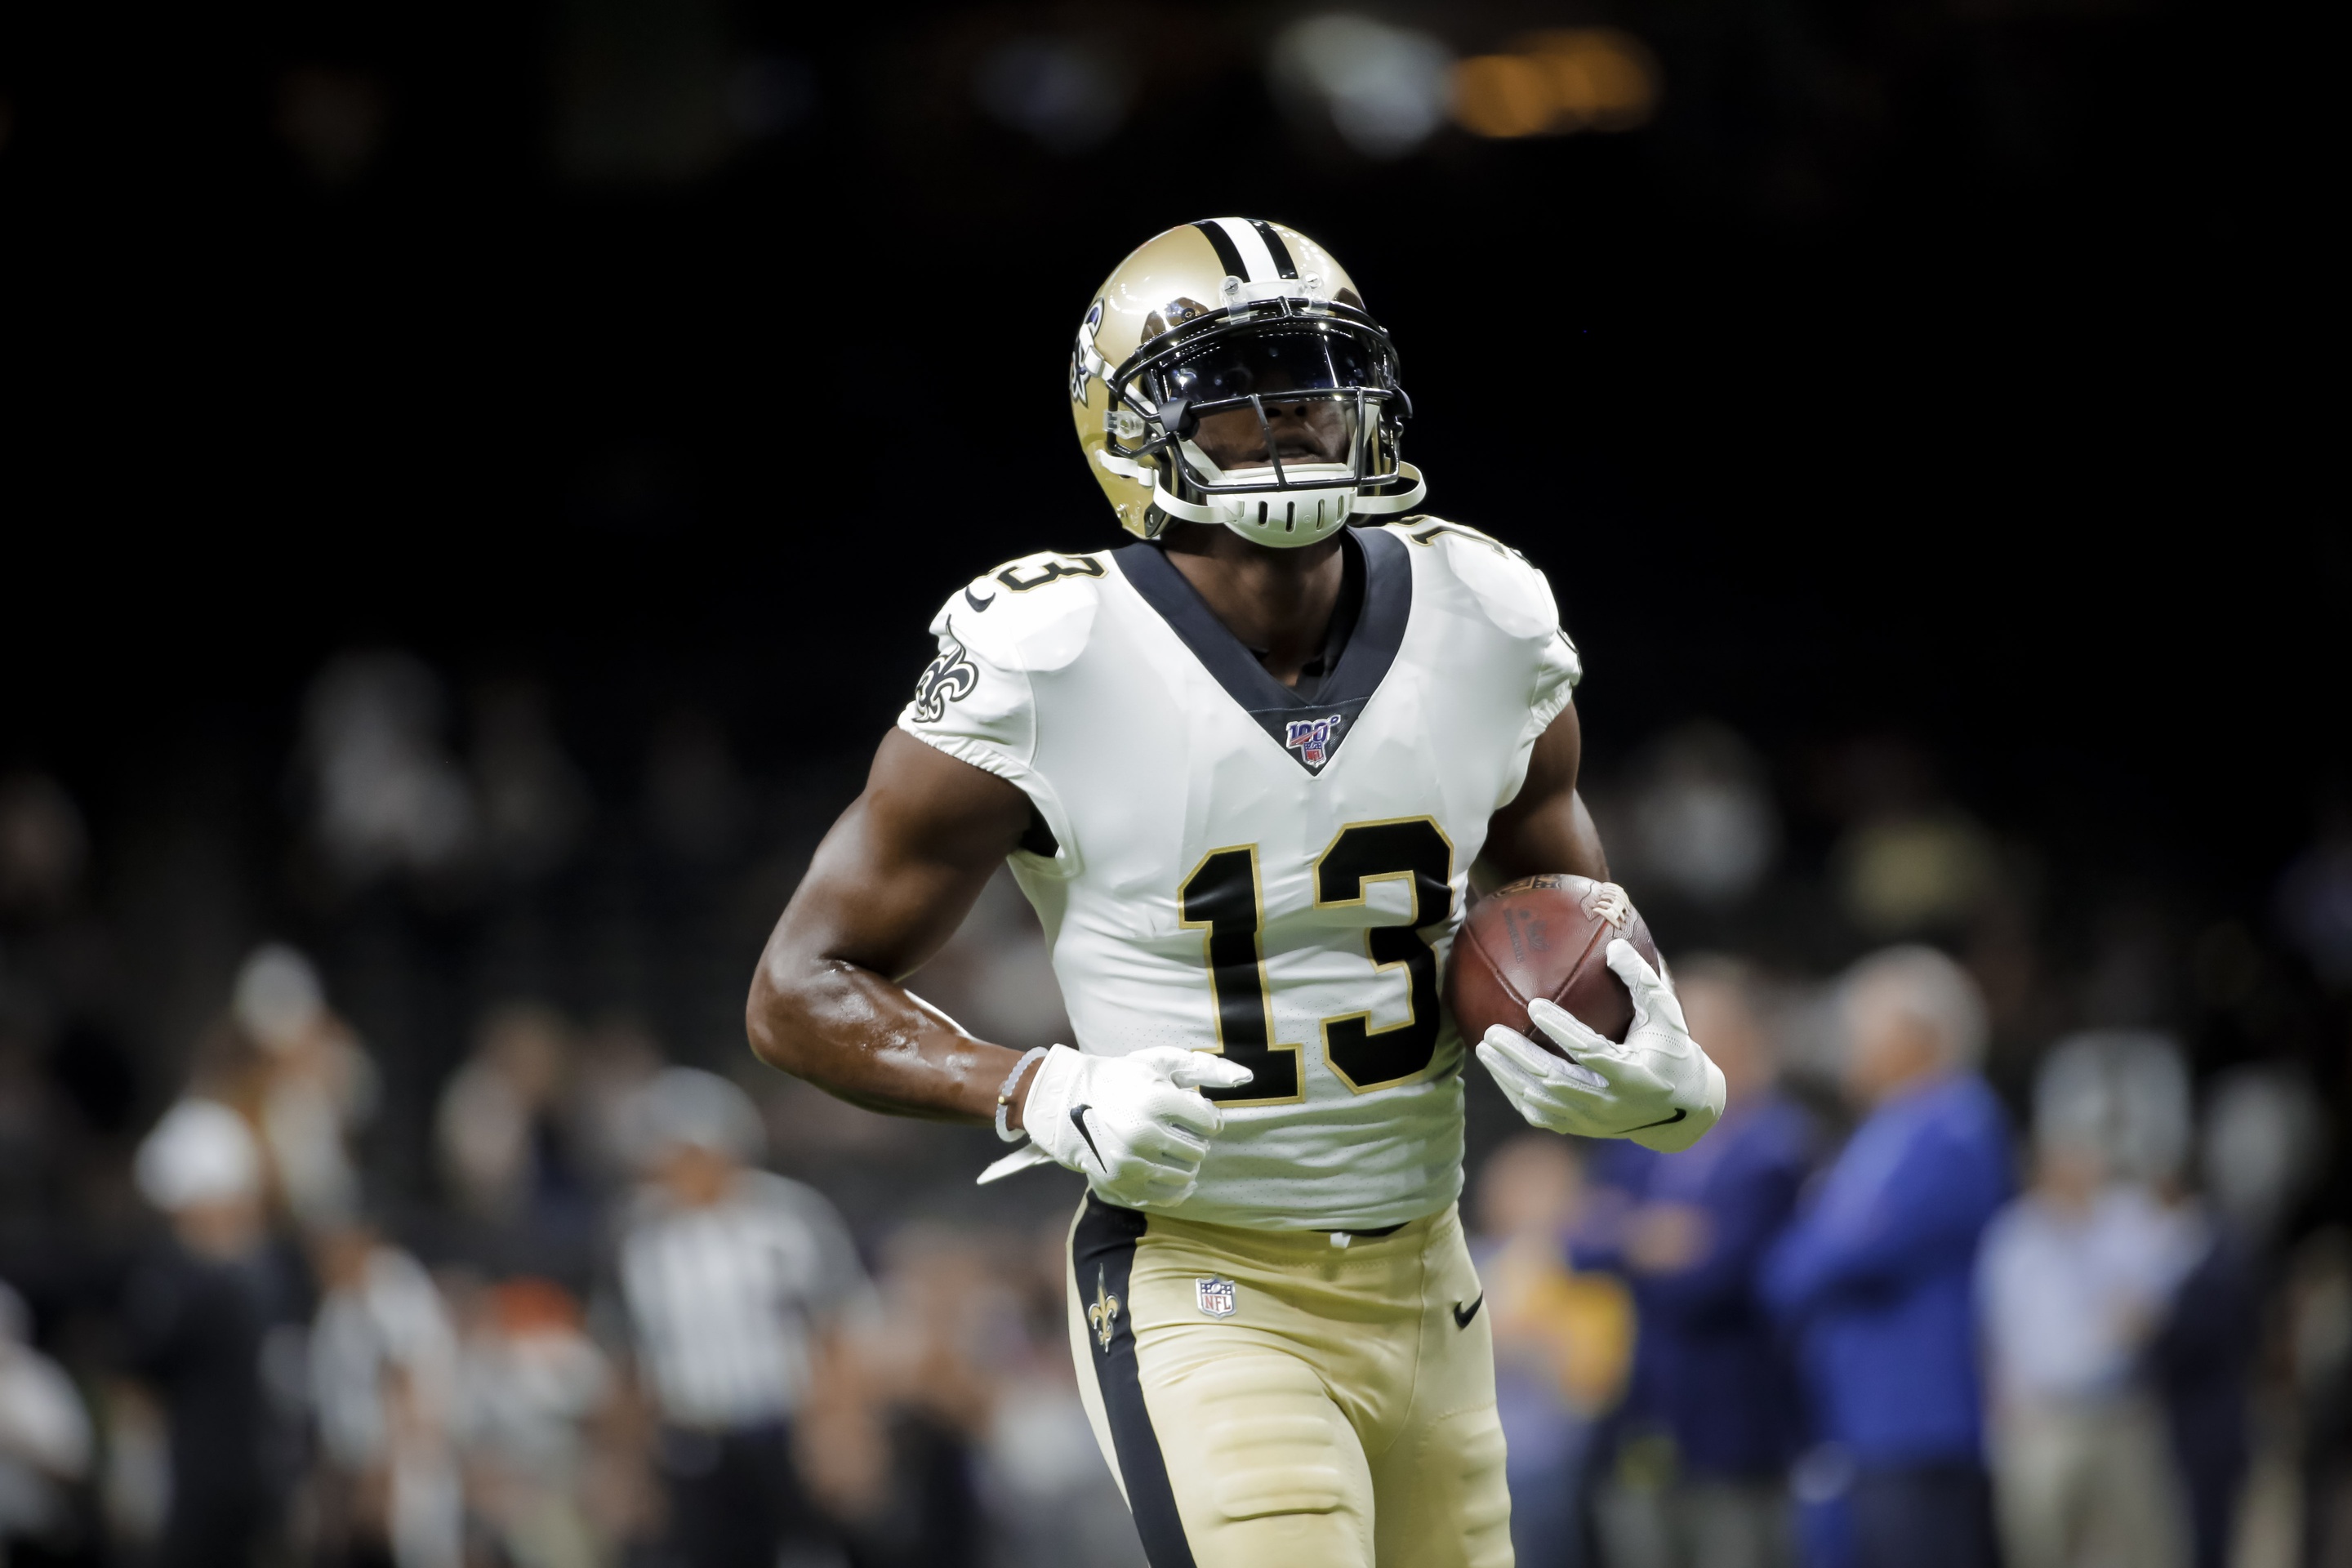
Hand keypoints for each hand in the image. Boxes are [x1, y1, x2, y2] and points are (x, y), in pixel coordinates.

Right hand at [1019, 1045, 1252, 1206]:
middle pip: (1199, 1151)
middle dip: (1195, 1140)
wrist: (1073, 1102)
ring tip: (1172, 1148)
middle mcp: (1144, 1134)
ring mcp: (1132, 1162)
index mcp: (1157, 1100)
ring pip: (1186, 1174)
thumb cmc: (1125, 1078)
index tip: (1196, 1114)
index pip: (1209, 1123)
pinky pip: (1168, 1196)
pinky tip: (1178, 1175)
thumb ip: (1207, 1069)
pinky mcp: (1122, 1183)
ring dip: (1187, 1163)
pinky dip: (1179, 1188)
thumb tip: (1246, 1077)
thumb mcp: (1163, 1062)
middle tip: (1180, 1131)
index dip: (1207, 1118)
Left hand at [1474, 939, 1725, 1152]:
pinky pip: (1541, 1115)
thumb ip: (1641, 980)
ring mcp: (1594, 1120)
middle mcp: (1612, 1103)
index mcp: (1634, 1074)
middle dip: (1519, 1057)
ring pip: (1542, 1102)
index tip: (1534, 1005)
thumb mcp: (1665, 1013)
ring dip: (1508, 1076)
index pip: (1591, 1052)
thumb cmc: (1671, 1048)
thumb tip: (1613, 946)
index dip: (1562, 1031)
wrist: (1682, 1107)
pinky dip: (1516, 1093)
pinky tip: (1498, 1070)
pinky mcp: (1582, 1129)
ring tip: (1484, 1047)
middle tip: (1492, 1031)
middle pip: (1556, 1081)